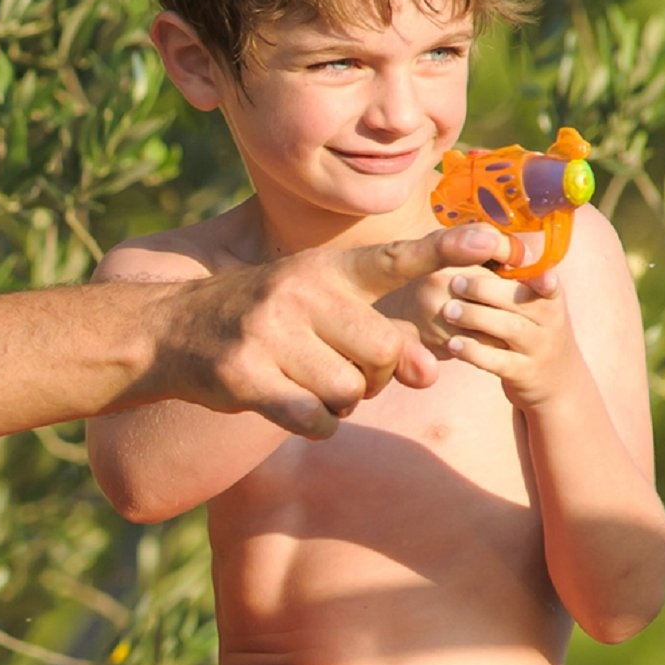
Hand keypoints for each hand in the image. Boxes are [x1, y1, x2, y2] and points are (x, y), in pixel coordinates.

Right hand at [157, 225, 504, 435]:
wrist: (171, 332)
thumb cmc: (262, 318)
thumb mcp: (315, 301)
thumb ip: (378, 330)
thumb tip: (428, 371)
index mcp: (325, 269)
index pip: (396, 259)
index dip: (447, 250)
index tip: (494, 241)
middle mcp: (301, 293)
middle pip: (385, 352)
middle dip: (377, 375)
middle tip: (345, 368)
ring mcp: (271, 334)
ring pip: (350, 392)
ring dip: (340, 401)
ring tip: (306, 381)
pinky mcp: (247, 376)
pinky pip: (316, 419)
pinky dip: (315, 423)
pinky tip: (289, 403)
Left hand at [438, 263, 587, 409]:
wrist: (557, 380)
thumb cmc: (532, 329)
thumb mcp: (533, 303)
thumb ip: (511, 277)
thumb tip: (475, 237)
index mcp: (549, 296)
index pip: (548, 283)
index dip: (543, 278)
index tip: (536, 272)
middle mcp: (549, 320)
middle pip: (521, 301)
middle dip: (486, 290)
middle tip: (454, 282)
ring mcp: (538, 348)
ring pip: (510, 329)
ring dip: (476, 317)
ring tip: (448, 311)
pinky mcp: (523, 373)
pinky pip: (498, 361)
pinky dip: (475, 352)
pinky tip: (453, 344)